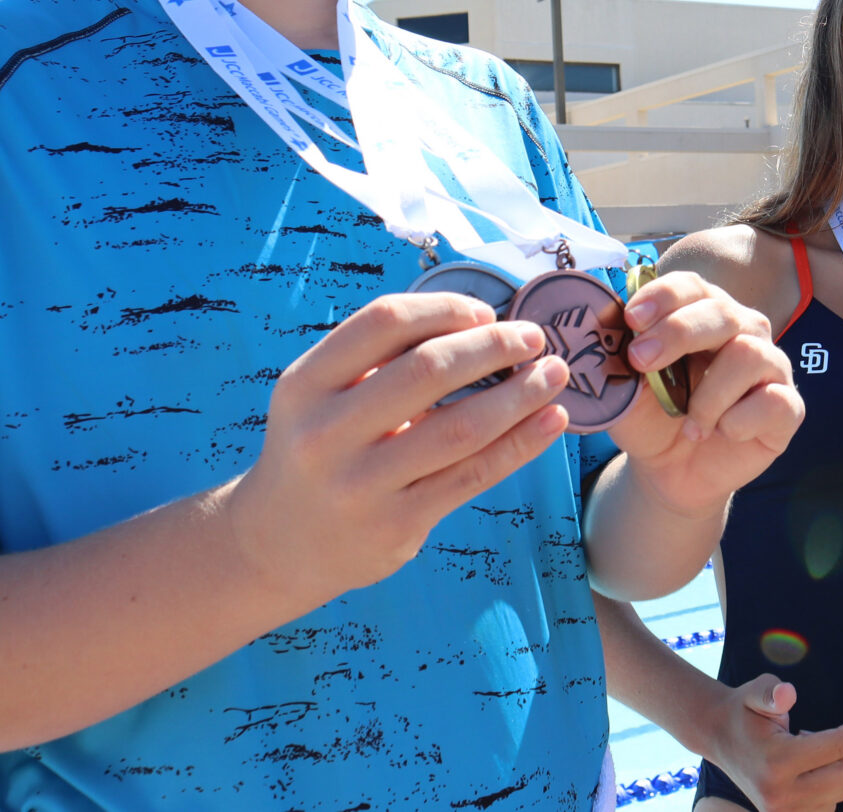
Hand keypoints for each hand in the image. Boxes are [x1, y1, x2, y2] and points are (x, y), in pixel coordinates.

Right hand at [225, 293, 572, 606]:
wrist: (277, 544)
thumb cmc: (322, 448)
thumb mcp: (323, 396)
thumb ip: (382, 360)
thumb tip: (484, 320)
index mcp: (305, 384)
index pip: (385, 322)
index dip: (446, 309)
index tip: (487, 313)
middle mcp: (325, 432)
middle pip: (428, 370)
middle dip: (495, 346)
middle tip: (535, 337)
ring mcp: (360, 484)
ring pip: (461, 427)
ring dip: (521, 394)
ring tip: (555, 374)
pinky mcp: (395, 525)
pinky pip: (473, 475)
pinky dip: (521, 443)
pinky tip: (551, 420)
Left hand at [612, 272, 803, 516]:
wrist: (671, 473)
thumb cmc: (653, 420)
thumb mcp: (626, 389)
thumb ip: (618, 359)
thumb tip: (604, 334)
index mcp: (703, 315)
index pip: (692, 287)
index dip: (663, 296)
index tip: (631, 319)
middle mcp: (743, 332)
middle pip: (722, 312)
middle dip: (678, 332)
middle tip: (641, 360)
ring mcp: (770, 367)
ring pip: (749, 354)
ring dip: (708, 394)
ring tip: (689, 423)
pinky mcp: (788, 407)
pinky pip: (774, 401)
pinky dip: (739, 421)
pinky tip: (722, 433)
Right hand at [707, 674, 842, 811]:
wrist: (719, 737)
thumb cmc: (744, 710)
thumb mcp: (756, 691)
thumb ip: (772, 691)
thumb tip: (788, 693)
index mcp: (776, 761)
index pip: (839, 744)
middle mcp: (779, 794)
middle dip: (841, 751)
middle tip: (808, 736)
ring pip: (841, 791)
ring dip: (832, 769)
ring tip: (802, 755)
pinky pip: (831, 806)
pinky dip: (828, 787)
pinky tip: (804, 774)